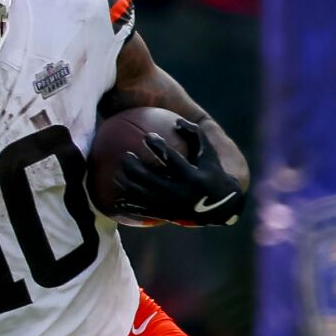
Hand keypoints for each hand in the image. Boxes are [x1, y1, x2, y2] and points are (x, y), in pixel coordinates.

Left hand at [110, 118, 244, 225]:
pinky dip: (127, 203)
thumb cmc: (212, 173)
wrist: (219, 208)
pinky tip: (116, 196)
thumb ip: (194, 134)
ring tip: (118, 172)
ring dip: (126, 182)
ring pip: (141, 195)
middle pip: (149, 179)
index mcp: (192, 177)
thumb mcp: (208, 153)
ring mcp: (170, 206)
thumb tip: (176, 120)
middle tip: (125, 156)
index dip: (158, 146)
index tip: (147, 137)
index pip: (171, 159)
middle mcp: (180, 193)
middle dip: (133, 166)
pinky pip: (141, 210)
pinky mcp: (164, 215)